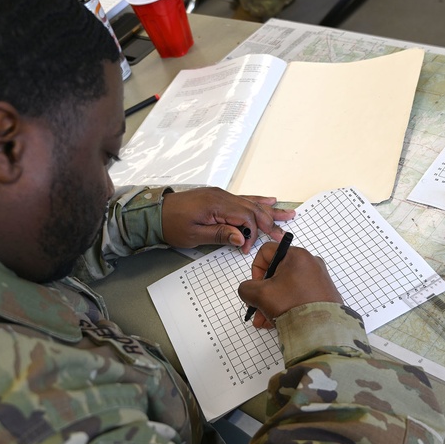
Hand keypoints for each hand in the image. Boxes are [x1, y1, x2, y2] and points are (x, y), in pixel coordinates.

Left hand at [161, 188, 294, 253]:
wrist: (156, 212)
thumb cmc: (172, 225)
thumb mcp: (194, 235)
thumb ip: (220, 235)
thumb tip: (242, 238)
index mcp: (216, 205)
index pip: (244, 218)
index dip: (251, 234)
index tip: (246, 248)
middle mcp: (222, 196)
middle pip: (252, 209)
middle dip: (269, 223)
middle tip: (283, 235)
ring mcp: (221, 195)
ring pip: (251, 203)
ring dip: (269, 211)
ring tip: (289, 214)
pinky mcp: (219, 197)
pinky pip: (243, 198)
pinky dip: (257, 201)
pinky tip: (270, 201)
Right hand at [238, 243, 341, 328]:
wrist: (320, 330)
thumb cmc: (292, 306)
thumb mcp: (260, 295)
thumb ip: (246, 288)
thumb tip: (249, 290)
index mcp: (297, 255)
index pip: (266, 252)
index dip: (256, 269)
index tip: (257, 287)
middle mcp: (311, 262)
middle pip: (277, 272)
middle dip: (264, 292)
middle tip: (257, 307)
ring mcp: (319, 278)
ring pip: (287, 286)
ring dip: (273, 301)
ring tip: (266, 320)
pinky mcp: (324, 293)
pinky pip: (299, 294)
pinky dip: (288, 304)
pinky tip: (280, 320)